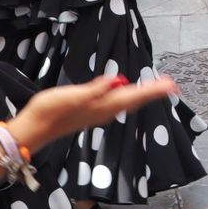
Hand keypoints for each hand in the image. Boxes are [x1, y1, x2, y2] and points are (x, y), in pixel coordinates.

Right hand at [16, 74, 179, 151]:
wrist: (35, 128)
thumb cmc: (51, 110)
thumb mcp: (74, 95)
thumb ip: (97, 88)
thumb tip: (119, 80)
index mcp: (104, 106)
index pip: (135, 96)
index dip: (154, 90)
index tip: (172, 85)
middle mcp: (105, 112)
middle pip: (135, 100)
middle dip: (152, 92)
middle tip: (171, 85)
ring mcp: (98, 113)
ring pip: (127, 103)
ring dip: (142, 94)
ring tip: (156, 88)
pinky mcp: (90, 112)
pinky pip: (117, 103)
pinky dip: (127, 97)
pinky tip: (126, 93)